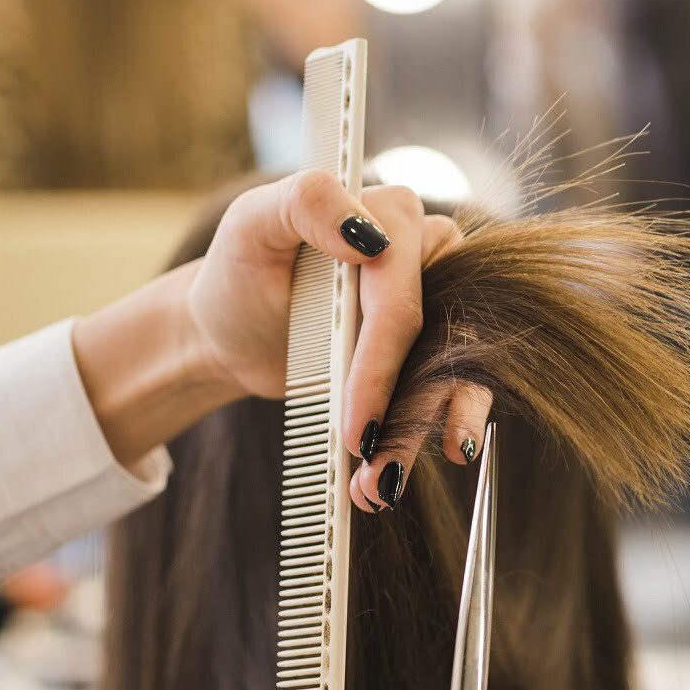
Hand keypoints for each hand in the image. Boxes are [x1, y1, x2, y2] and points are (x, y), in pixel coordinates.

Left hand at [184, 172, 490, 509]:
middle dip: (409, 415)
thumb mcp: (251, 223)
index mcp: (394, 216)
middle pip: (440, 345)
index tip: (354, 423)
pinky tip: (396, 475)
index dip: (381, 366)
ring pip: (454, 379)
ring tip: (380, 487)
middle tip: (371, 466)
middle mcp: (430, 257)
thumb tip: (366, 233)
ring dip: (420, 439)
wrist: (234, 329)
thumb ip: (307, 203)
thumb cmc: (239, 270)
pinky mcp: (431, 353)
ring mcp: (436, 307)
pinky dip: (426, 439)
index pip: (402, 300)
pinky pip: (451, 398)